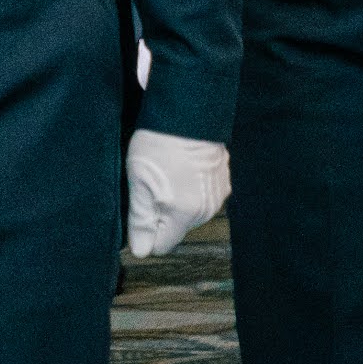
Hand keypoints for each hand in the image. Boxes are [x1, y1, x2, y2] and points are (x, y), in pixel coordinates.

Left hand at [123, 130, 230, 258]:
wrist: (189, 112)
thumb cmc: (159, 144)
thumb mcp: (139, 182)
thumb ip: (140, 220)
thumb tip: (140, 251)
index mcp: (183, 213)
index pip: (161, 245)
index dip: (146, 231)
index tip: (139, 208)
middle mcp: (205, 210)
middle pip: (176, 229)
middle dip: (161, 215)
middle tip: (151, 185)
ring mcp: (218, 196)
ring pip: (189, 214)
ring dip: (176, 202)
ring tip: (167, 173)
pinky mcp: (224, 182)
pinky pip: (202, 198)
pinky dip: (191, 189)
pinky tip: (182, 168)